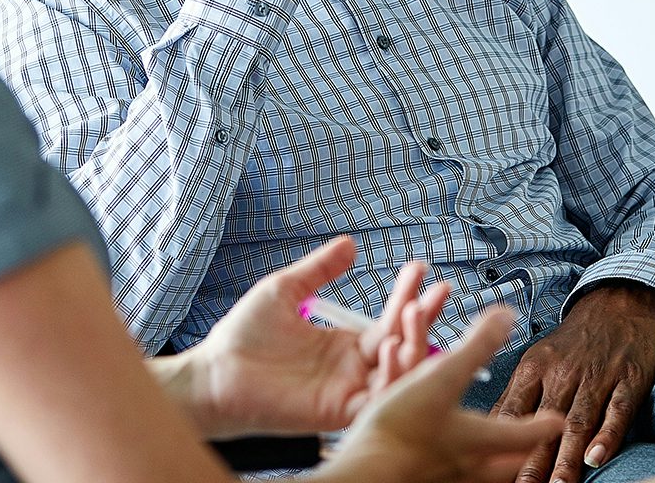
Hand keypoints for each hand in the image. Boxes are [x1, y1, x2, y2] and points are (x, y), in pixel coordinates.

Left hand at [173, 236, 450, 437]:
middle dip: (423, 319)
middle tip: (438, 291)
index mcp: (345, 344)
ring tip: (416, 312)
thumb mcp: (285, 291)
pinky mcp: (339, 412)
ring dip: (414, 344)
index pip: (389, 320)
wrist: (216, 372)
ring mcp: (349, 391)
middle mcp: (354, 369)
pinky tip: (396, 348)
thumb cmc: (244, 335)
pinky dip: (394, 377)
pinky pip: (378, 399)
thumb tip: (349, 243)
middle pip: (404, 346)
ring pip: (399, 374)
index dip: (407, 295)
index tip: (420, 268)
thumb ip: (319, 270)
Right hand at [320, 308, 563, 482]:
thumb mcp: (442, 376)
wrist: (367, 473)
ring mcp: (442, 479)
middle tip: (527, 450)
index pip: (524, 434)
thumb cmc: (403, 428)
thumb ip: (476, 347)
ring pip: (476, 477)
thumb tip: (506, 317)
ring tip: (484, 458)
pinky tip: (436, 465)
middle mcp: (466, 466)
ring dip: (486, 466)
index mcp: (479, 439)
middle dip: (518, 455)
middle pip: (505, 466)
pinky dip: (446, 470)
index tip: (557, 421)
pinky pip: (440, 477)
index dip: (543, 425)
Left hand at [492, 282, 654, 482]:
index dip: (502, 442)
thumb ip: (518, 395)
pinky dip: (607, 435)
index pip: (513, 412)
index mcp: (534, 369)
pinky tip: (597, 458)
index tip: (492, 469)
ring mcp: (596, 377)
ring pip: (578, 422)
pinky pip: (617, 411)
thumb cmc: (572, 342)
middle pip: (544, 424)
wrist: (616, 305)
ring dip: (567, 458)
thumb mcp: (537, 360)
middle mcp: (562, 374)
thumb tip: (493, 430)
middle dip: (533, 461)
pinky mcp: (629, 380)